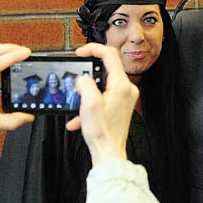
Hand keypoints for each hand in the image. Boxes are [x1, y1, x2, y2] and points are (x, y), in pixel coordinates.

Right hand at [66, 43, 138, 164]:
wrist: (108, 154)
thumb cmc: (102, 133)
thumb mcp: (88, 103)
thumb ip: (84, 83)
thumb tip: (82, 77)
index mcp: (122, 85)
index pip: (110, 54)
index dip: (93, 49)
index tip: (80, 53)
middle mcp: (126, 89)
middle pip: (106, 68)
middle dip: (88, 73)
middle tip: (76, 77)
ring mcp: (124, 98)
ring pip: (102, 84)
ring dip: (86, 92)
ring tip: (77, 102)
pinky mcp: (120, 107)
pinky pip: (102, 98)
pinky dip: (90, 104)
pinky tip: (79, 118)